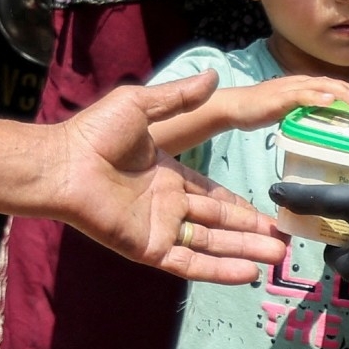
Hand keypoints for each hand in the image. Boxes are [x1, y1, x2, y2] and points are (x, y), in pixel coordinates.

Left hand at [53, 71, 287, 284]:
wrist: (63, 164)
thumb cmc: (94, 133)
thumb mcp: (142, 105)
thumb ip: (179, 96)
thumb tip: (214, 76)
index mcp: (168, 175)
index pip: (213, 196)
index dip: (241, 207)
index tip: (268, 214)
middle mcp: (168, 204)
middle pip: (220, 223)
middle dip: (252, 232)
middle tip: (284, 241)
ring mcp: (159, 228)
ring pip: (211, 243)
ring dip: (244, 251)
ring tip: (278, 256)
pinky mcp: (148, 247)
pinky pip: (189, 261)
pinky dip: (217, 270)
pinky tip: (246, 273)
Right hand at [218, 76, 348, 131]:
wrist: (236, 106)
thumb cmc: (264, 109)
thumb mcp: (294, 110)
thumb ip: (311, 111)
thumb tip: (330, 120)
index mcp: (309, 86)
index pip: (339, 88)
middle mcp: (304, 83)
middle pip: (337, 85)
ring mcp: (292, 88)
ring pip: (324, 86)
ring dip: (345, 94)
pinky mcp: (280, 96)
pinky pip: (302, 94)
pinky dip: (317, 96)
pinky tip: (329, 100)